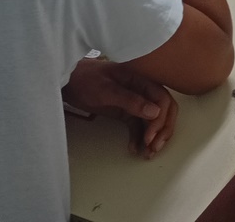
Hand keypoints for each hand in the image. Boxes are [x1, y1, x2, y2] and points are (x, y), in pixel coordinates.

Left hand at [63, 59, 177, 158]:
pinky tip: (134, 148)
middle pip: (163, 110)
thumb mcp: (108, 90)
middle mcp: (142, 90)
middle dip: (162, 130)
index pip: (162, 99)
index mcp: (141, 80)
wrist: (70, 81)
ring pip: (153, 120)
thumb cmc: (88, 80)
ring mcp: (135, 101)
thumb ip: (131, 100)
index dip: (161, 120)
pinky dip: (139, 137)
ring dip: (153, 137)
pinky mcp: (126, 111)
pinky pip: (138, 125)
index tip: (150, 137)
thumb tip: (156, 112)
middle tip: (154, 148)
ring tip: (147, 154)